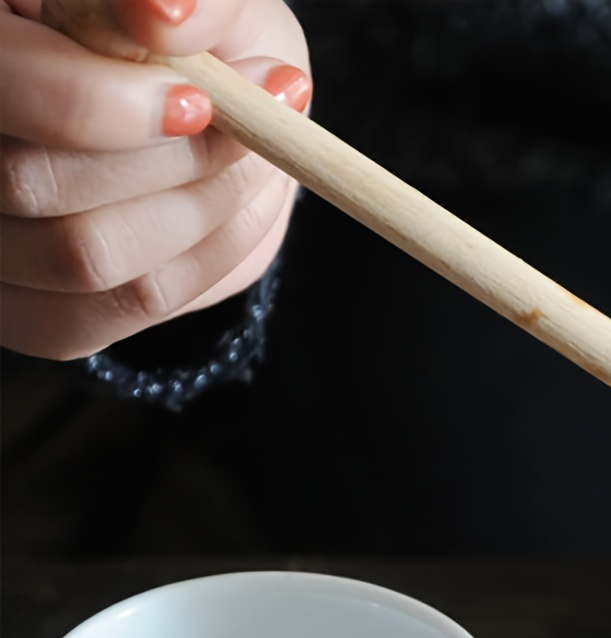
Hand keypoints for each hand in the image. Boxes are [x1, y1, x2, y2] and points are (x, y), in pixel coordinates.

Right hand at [0, 0, 309, 360]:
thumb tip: (166, 12)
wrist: (216, 126)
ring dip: (202, 211)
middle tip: (258, 125)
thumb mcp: (212, 8)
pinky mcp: (34, 313)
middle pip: (32, 181)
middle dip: (173, 159)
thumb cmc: (201, 47)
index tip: (198, 100)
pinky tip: (239, 210)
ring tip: (257, 162)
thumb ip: (195, 0)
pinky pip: (123, 305)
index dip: (93, 102)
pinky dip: (206, 260)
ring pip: (85, 256)